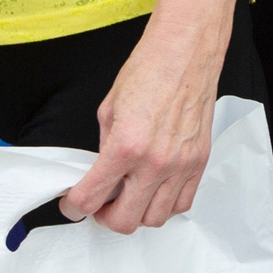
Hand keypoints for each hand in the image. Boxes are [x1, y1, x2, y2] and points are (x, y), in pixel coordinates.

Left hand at [61, 10, 226, 233]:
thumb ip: (103, 149)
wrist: (186, 52)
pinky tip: (154, 188)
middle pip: (124, 221)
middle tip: (100, 201)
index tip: (73, 203)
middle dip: (104, 216)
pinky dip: (164, 204)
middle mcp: (155, 162)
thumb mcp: (108, 109)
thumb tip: (101, 174)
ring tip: (129, 194)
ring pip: (154, 218)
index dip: (73, 206)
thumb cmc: (150, 70)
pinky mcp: (199, 161)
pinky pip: (182, 203)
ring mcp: (181, 164)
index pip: (90, 199)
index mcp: (125, 146)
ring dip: (136, 212)